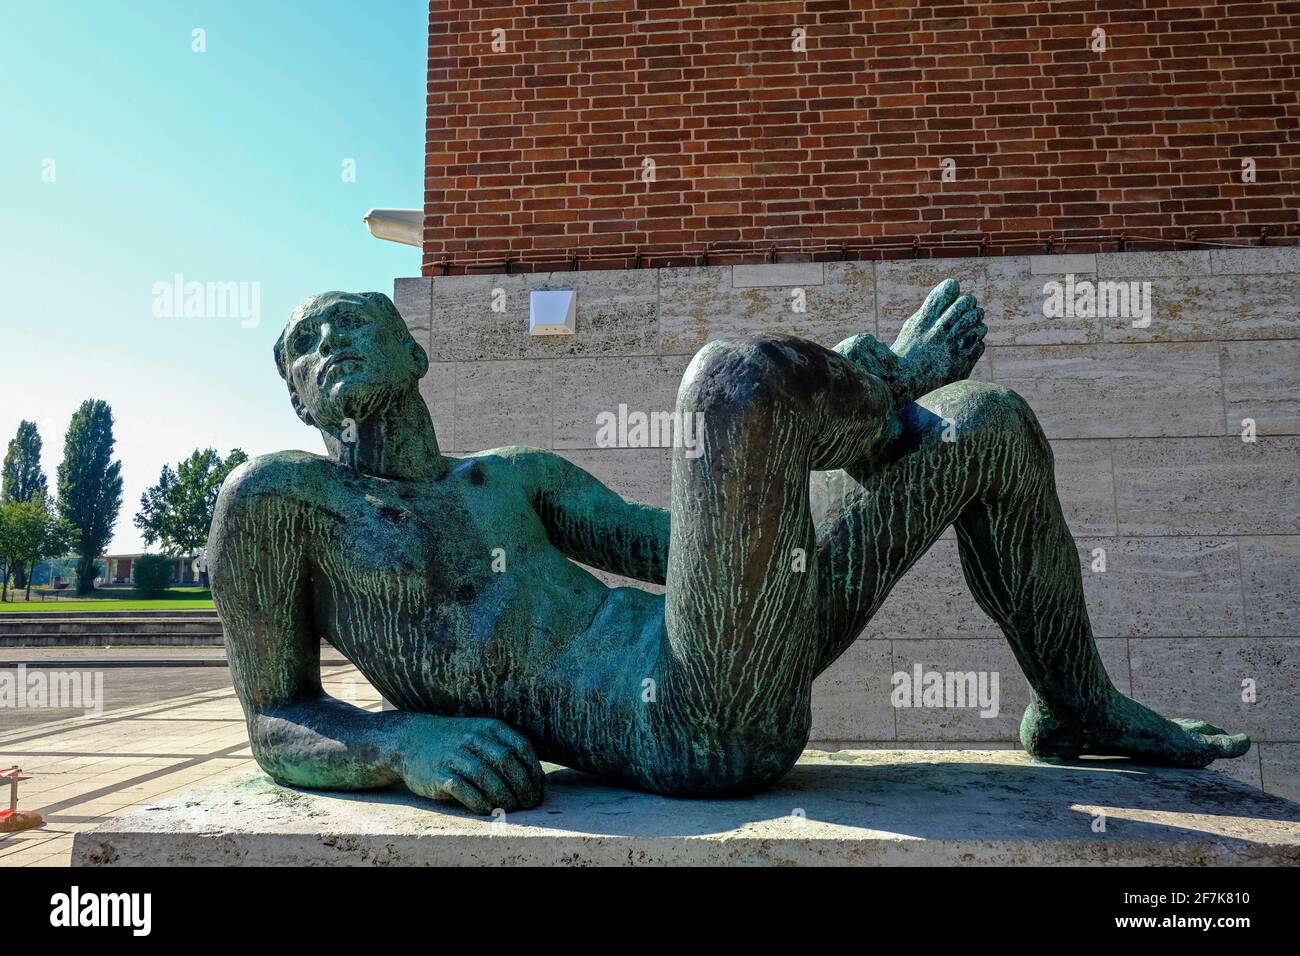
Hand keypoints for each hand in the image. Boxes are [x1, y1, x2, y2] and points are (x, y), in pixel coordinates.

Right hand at [400, 716, 543, 813]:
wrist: (411, 740)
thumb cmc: (456, 742)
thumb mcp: (482, 734)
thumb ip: (506, 749)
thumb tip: (536, 779)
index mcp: (489, 727)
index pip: (521, 748)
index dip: (533, 772)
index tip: (537, 790)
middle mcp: (473, 738)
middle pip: (507, 762)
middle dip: (523, 786)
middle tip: (529, 804)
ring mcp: (455, 755)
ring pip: (486, 776)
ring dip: (504, 796)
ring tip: (511, 808)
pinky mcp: (438, 774)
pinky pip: (463, 789)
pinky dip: (479, 801)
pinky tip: (487, 809)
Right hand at [890, 278, 986, 395]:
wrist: (905, 386)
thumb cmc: (908, 353)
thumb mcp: (913, 326)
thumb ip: (932, 307)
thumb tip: (953, 286)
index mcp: (924, 321)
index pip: (946, 292)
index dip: (951, 288)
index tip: (953, 289)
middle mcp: (939, 333)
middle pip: (965, 305)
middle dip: (969, 303)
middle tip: (969, 306)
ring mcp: (952, 349)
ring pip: (977, 324)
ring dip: (976, 321)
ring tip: (973, 323)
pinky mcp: (961, 364)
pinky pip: (979, 344)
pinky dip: (976, 341)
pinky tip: (968, 342)